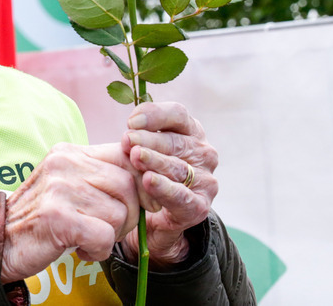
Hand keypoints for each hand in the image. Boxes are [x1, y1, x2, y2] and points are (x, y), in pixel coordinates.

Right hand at [0, 143, 141, 281]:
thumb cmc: (40, 217)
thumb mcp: (68, 185)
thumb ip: (99, 176)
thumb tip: (148, 177)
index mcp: (68, 153)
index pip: (124, 154)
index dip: (142, 180)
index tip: (142, 202)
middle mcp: (64, 164)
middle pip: (128, 185)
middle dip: (128, 215)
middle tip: (104, 228)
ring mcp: (60, 189)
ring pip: (120, 213)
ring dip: (110, 236)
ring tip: (84, 238)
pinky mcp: (59, 217)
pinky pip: (104, 237)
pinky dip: (98, 251)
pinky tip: (79, 249)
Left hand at [118, 101, 217, 266]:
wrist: (156, 219)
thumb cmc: (147, 173)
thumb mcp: (142, 150)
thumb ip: (138, 138)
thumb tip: (129, 129)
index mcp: (190, 132)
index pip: (177, 114)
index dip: (155, 115)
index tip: (131, 122)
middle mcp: (202, 153)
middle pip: (174, 141)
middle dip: (148, 140)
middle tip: (127, 140)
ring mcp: (205, 180)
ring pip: (177, 167)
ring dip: (154, 161)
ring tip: (135, 157)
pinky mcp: (201, 205)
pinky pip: (181, 195)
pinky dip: (164, 188)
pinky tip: (149, 181)